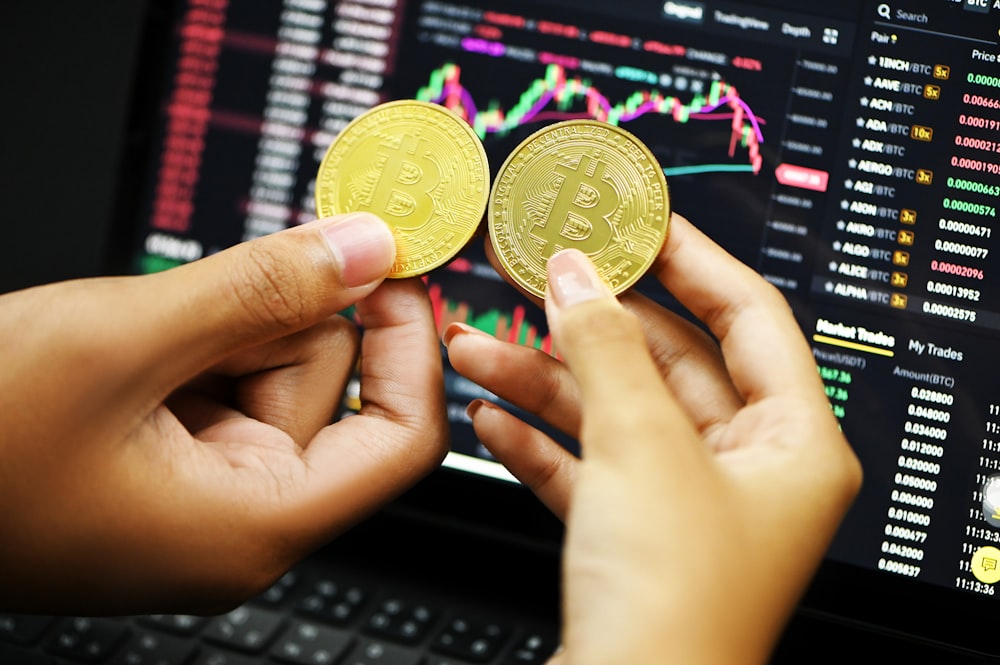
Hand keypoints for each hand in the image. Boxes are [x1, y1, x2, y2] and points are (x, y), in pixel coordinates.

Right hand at [0, 213, 447, 614]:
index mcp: (254, 524)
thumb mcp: (121, 340)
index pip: (402, 440)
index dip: (411, 348)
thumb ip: (263, 290)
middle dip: (272, 323)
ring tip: (132, 333)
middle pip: (329, 389)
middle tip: (199, 299)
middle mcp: (239, 517)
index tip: (392, 269)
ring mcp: (199, 488)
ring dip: (219, 326)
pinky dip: (189, 340)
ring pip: (270, 372)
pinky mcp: (163, 457)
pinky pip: (218, 377)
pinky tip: (125, 343)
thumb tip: (369, 250)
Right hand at [444, 213, 861, 664]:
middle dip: (590, 323)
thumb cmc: (676, 609)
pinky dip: (538, 441)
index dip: (690, 259)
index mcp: (793, 443)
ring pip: (614, 415)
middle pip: (666, 363)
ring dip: (543, 381)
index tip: (638, 221)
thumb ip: (606, 348)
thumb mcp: (641, 446)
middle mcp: (746, 471)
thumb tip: (578, 276)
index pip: (748, 316)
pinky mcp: (633, 538)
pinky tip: (489, 417)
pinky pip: (585, 467)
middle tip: (539, 275)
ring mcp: (686, 505)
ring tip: (478, 346)